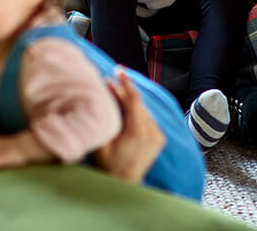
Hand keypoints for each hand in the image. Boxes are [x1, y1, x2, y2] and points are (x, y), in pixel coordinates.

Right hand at [94, 69, 163, 183]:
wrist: (124, 184)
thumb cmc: (110, 166)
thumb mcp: (101, 143)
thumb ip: (102, 120)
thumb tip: (97, 100)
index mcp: (137, 130)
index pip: (133, 99)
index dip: (126, 83)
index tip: (120, 71)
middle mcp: (151, 131)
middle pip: (138, 103)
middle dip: (124, 92)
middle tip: (110, 84)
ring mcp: (157, 136)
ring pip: (143, 110)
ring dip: (130, 102)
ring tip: (115, 96)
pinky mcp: (159, 139)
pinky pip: (147, 119)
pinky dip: (137, 112)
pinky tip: (126, 110)